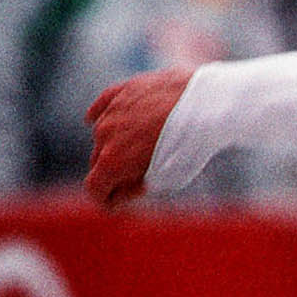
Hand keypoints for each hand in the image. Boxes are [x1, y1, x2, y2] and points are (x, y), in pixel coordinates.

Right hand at [84, 68, 192, 207]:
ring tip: (137, 151)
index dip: (104, 200)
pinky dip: (100, 117)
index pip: (94, 188)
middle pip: (98, 162)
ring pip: (102, 135)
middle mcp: (104, 135)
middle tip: (132, 180)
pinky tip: (96, 121)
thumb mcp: (164, 179)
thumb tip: (116, 198)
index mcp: (112, 162)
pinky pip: (101, 108)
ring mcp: (110, 110)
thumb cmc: (187, 146)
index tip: (115, 205)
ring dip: (113, 146)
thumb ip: (134, 190)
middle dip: (111, 174)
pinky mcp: (120, 91)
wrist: (202, 103)